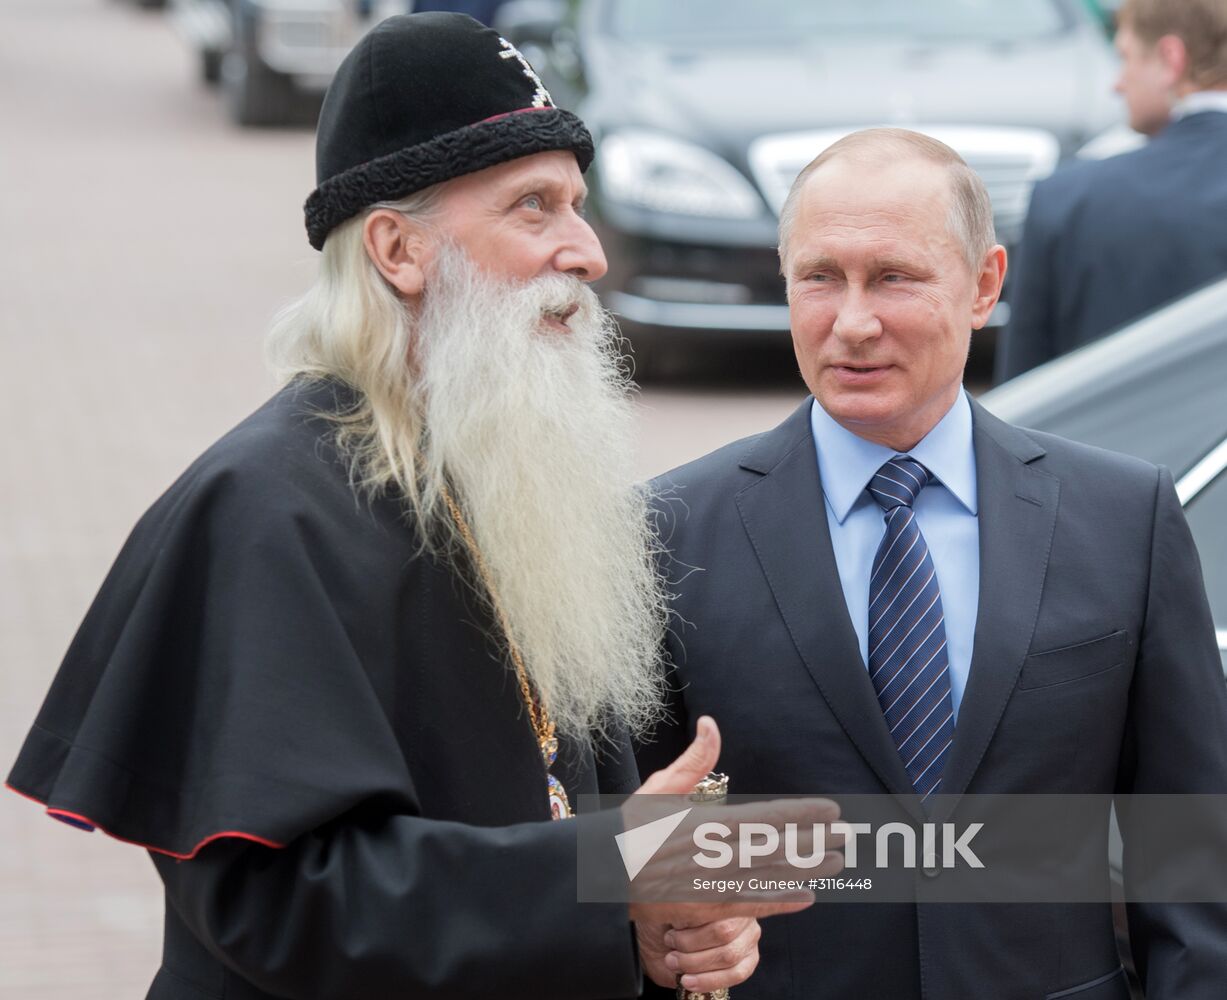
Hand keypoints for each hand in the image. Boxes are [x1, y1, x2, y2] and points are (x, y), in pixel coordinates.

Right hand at [627, 715, 842, 990]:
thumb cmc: (630, 828)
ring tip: (835, 862)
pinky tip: (806, 898)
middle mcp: (712, 854)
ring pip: (768, 876)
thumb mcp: (659, 787)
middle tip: (847, 836)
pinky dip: (780, 902)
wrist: (602, 873)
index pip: (764, 816)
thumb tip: (711, 724)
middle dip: (813, 840)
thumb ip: (693, 761)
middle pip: (774, 847)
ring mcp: (710, 884)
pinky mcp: (705, 908)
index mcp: (704, 821)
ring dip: (805, 869)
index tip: (830, 810)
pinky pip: (749, 905)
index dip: (800, 814)